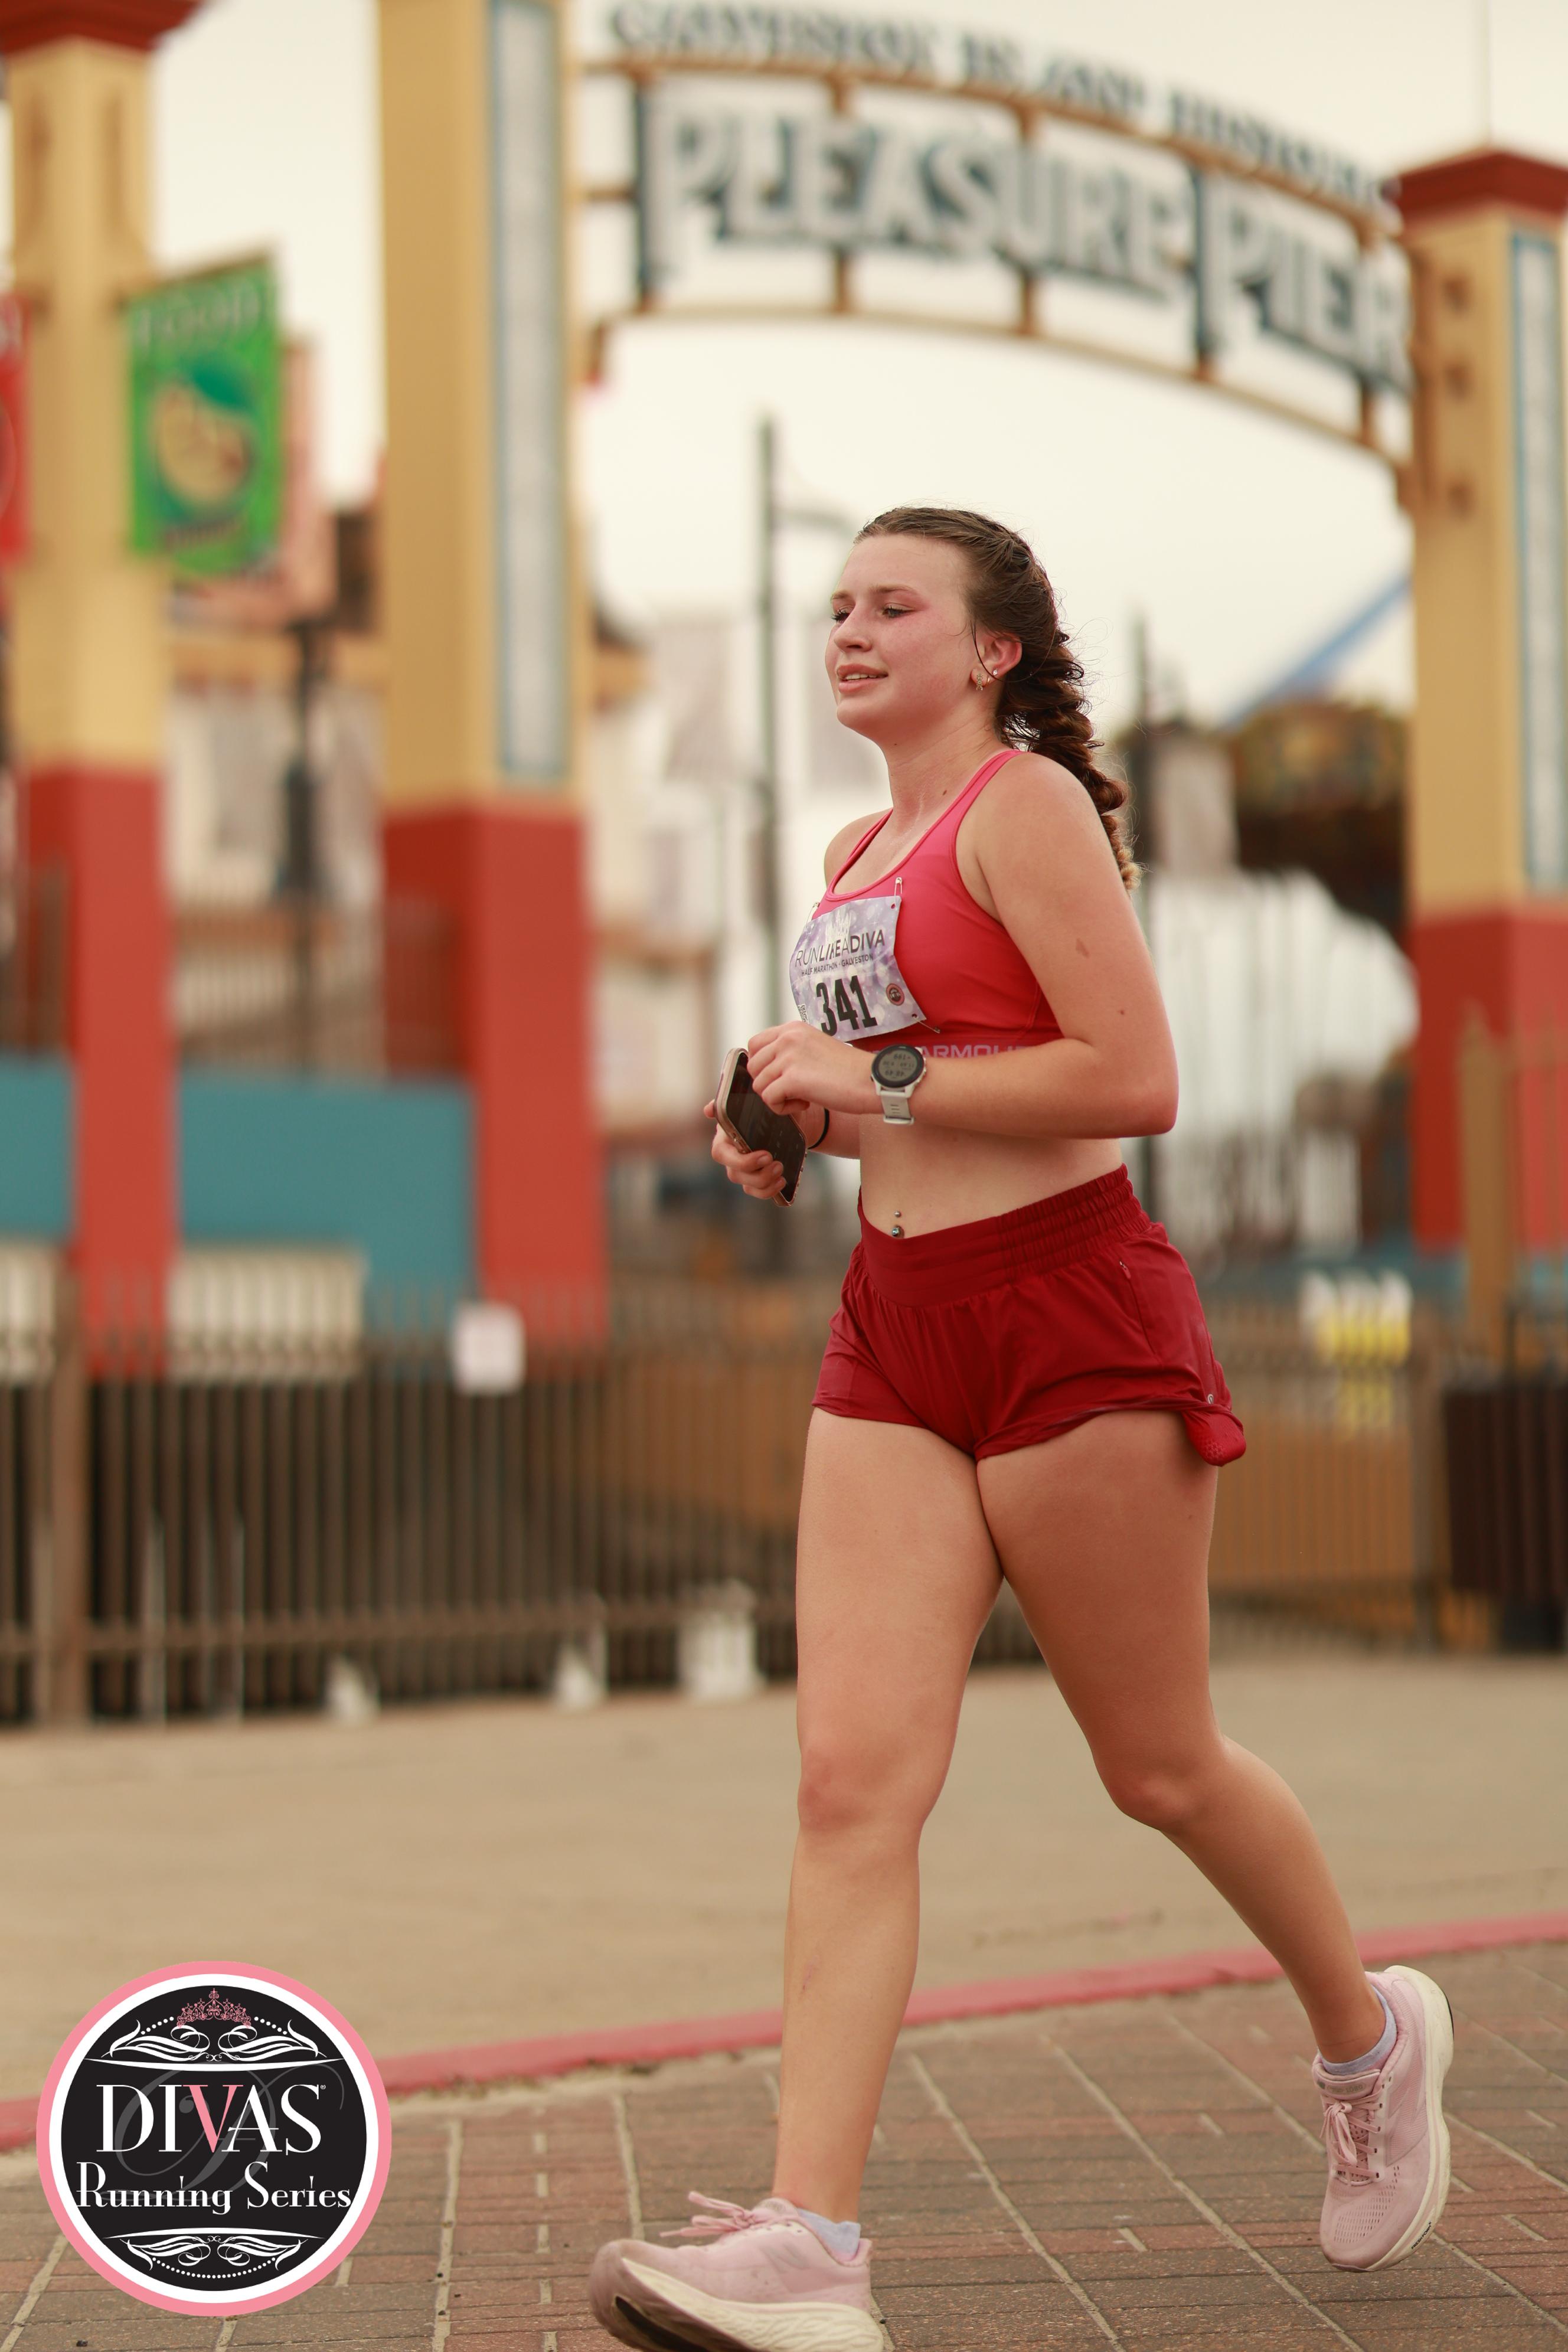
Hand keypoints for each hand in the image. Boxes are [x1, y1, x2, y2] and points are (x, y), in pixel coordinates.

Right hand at [703, 1094, 812, 1200]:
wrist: (790, 1119)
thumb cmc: (769, 1108)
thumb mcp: (759, 1102)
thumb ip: (737, 1102)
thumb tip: (708, 1109)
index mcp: (725, 1136)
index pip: (720, 1154)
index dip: (741, 1160)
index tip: (765, 1156)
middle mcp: (730, 1155)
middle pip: (734, 1173)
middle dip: (757, 1173)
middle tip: (777, 1164)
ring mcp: (740, 1169)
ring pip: (746, 1184)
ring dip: (764, 1182)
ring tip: (781, 1170)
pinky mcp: (753, 1179)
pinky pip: (755, 1191)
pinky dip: (769, 1191)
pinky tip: (782, 1182)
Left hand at [744, 1022, 877, 1116]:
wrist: (873, 1081)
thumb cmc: (849, 1071)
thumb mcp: (816, 1048)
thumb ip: (792, 1051)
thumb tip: (768, 1068)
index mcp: (793, 1029)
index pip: (754, 1044)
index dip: (762, 1066)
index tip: (780, 1077)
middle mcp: (788, 1038)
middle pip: (753, 1066)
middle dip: (768, 1084)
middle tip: (792, 1091)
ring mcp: (789, 1056)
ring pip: (759, 1085)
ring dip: (777, 1098)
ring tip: (802, 1098)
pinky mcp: (792, 1078)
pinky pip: (768, 1099)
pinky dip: (783, 1109)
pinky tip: (805, 1105)